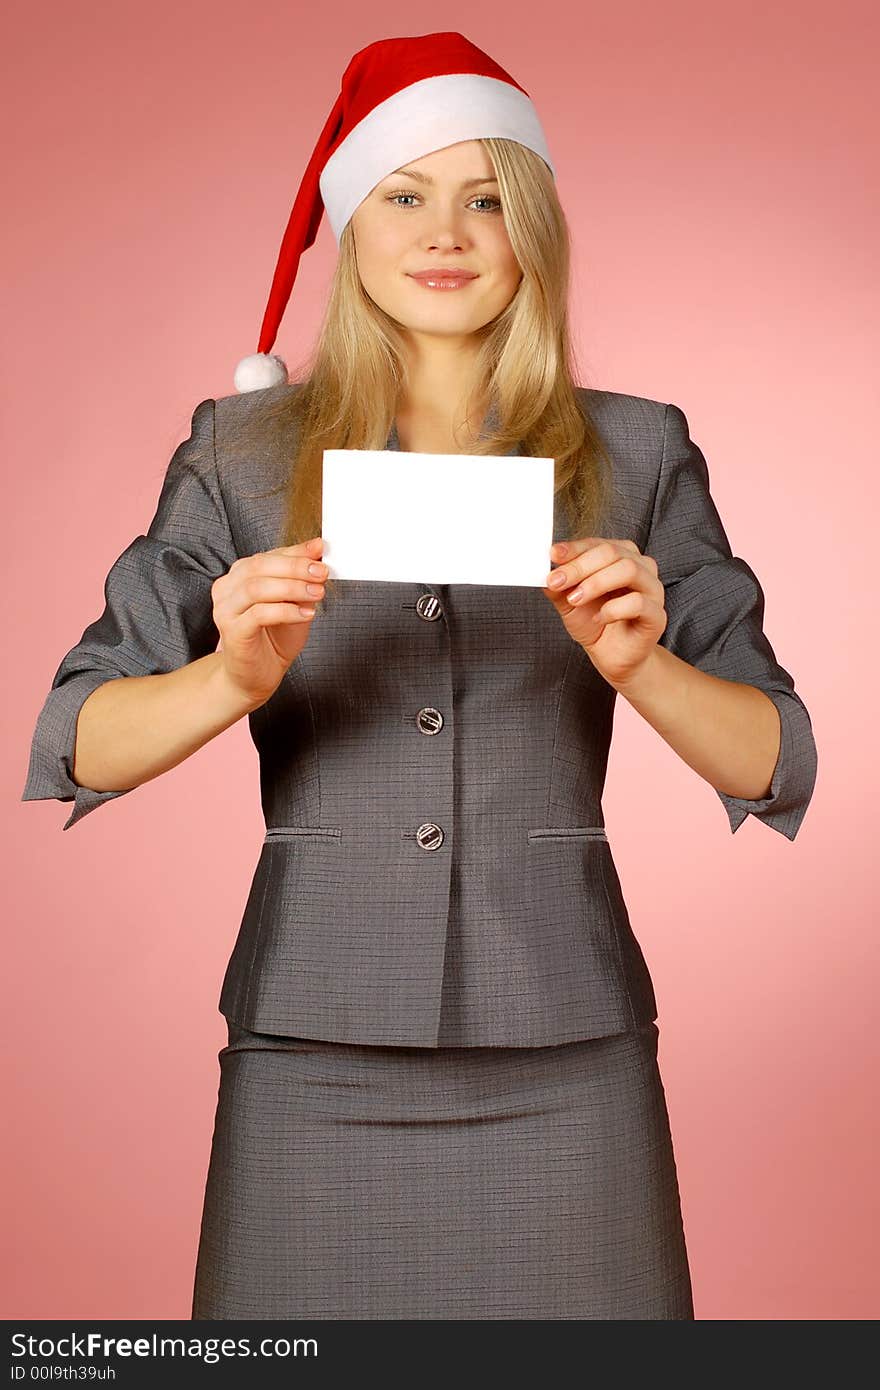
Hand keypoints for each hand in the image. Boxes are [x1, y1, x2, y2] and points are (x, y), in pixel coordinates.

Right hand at [211, 537, 327, 707]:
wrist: (256, 675)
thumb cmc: (273, 638)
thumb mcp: (293, 602)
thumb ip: (301, 580)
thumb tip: (318, 555)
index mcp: (239, 576)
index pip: (268, 556)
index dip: (296, 551)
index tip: (320, 550)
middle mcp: (227, 589)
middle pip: (260, 566)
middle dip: (295, 567)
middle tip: (321, 572)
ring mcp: (225, 610)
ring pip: (257, 588)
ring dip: (292, 588)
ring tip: (317, 593)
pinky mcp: (232, 631)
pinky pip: (259, 614)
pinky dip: (286, 611)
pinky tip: (306, 614)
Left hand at [542, 538, 667, 686]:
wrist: (613, 656)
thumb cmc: (595, 623)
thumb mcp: (569, 602)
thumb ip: (559, 585)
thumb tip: (545, 571)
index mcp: (621, 557)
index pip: (598, 544)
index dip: (574, 549)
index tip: (553, 555)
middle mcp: (641, 568)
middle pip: (612, 553)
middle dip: (580, 566)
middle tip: (557, 581)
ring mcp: (652, 590)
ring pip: (629, 570)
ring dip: (596, 583)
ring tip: (575, 599)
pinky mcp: (656, 615)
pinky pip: (638, 603)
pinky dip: (613, 609)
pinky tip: (599, 618)